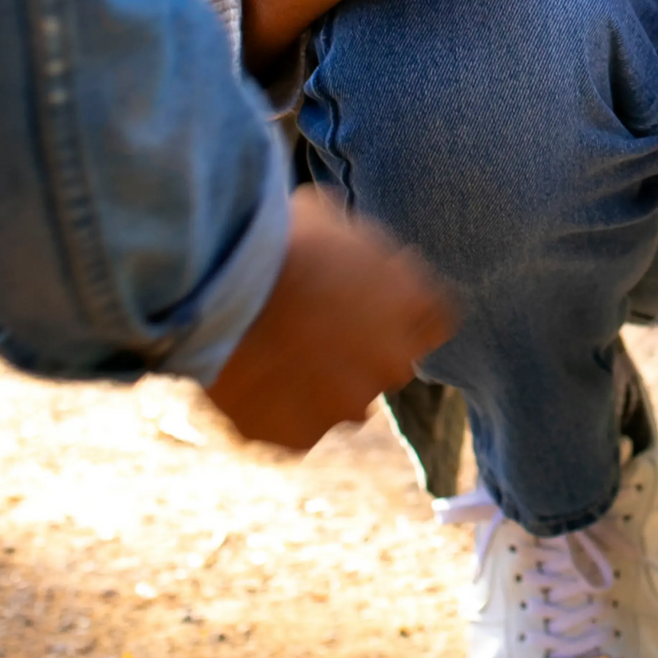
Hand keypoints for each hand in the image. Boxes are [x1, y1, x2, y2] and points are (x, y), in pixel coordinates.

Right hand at [204, 186, 455, 450]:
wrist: (222, 284)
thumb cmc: (278, 237)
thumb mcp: (333, 220)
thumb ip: (361, 249)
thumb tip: (356, 253)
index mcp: (415, 304)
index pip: (435, 320)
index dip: (401, 310)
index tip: (372, 301)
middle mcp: (394, 363)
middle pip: (388, 365)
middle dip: (359, 351)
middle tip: (311, 327)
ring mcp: (347, 405)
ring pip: (341, 402)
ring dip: (318, 386)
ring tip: (272, 352)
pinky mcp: (299, 436)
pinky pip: (293, 428)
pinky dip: (275, 411)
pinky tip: (248, 378)